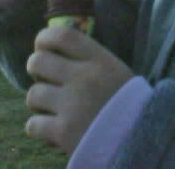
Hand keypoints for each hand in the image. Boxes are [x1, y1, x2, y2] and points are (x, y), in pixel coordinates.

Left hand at [24, 26, 134, 152]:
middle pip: (38, 61)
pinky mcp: (64, 132)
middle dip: (36, 71)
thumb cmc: (129, 104)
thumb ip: (90, 60)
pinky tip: (52, 129)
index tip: (42, 47)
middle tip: (45, 80)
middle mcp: (83, 77)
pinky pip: (33, 125)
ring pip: (33, 94)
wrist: (142, 139)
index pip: (62, 35)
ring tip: (51, 108)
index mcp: (99, 60)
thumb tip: (57, 51)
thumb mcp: (116, 71)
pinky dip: (39, 128)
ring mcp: (72, 105)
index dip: (44, 39)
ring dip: (38, 102)